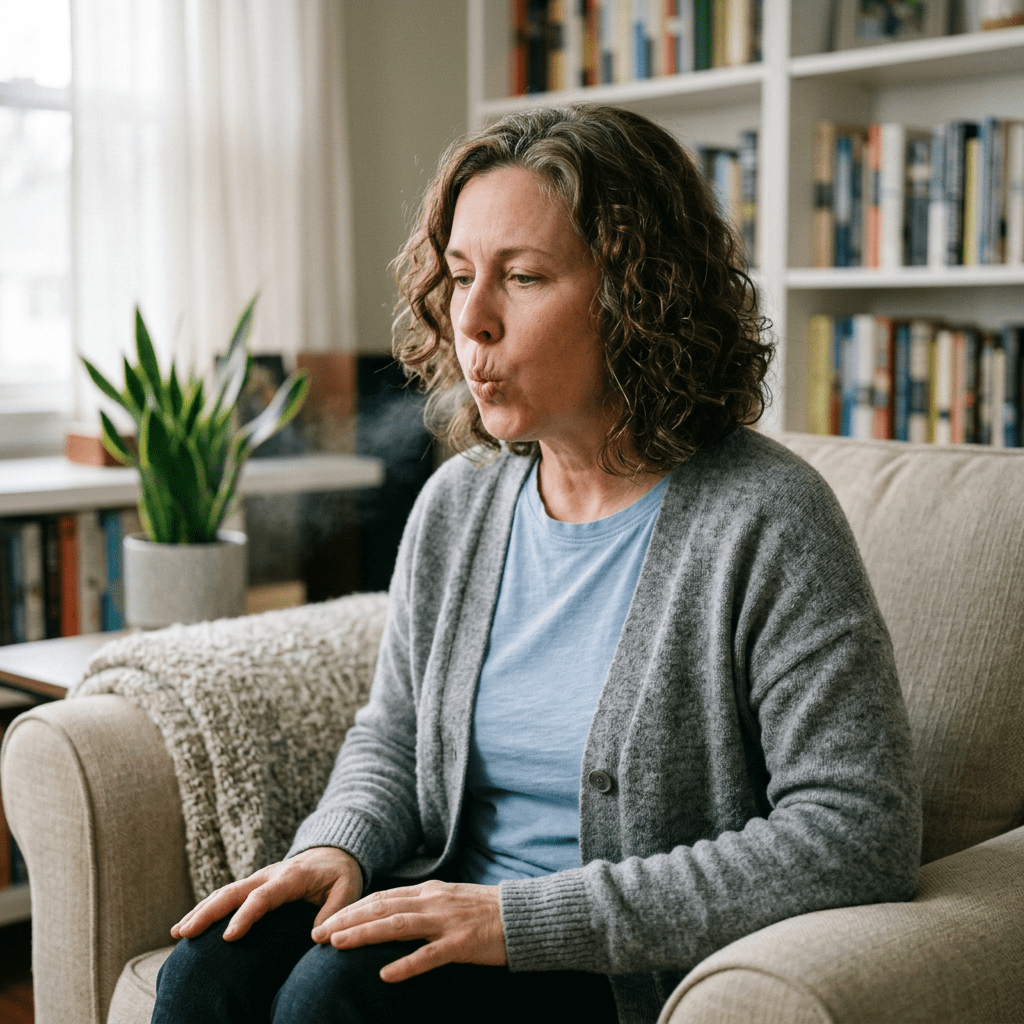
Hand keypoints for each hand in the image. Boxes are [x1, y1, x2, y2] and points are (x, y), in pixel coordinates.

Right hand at [170, 846, 362, 941]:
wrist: (336, 851)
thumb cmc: (341, 874)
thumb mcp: (348, 890)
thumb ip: (335, 912)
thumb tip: (317, 938)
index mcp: (292, 876)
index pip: (264, 896)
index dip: (246, 916)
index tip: (228, 937)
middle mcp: (270, 874)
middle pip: (234, 891)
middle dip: (208, 912)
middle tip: (185, 934)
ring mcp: (259, 877)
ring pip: (224, 891)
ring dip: (201, 910)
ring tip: (177, 933)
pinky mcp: (253, 884)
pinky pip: (226, 895)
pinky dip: (205, 908)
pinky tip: (186, 926)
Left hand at [311, 879, 506, 981]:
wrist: (523, 916)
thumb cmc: (485, 912)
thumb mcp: (449, 902)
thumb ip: (421, 907)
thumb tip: (389, 917)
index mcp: (429, 892)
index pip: (382, 897)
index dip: (351, 909)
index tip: (325, 921)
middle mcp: (433, 902)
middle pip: (382, 908)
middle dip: (346, 920)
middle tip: (316, 934)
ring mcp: (447, 922)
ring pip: (398, 926)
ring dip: (364, 934)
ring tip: (336, 945)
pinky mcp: (462, 945)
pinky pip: (430, 956)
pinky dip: (406, 965)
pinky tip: (384, 975)